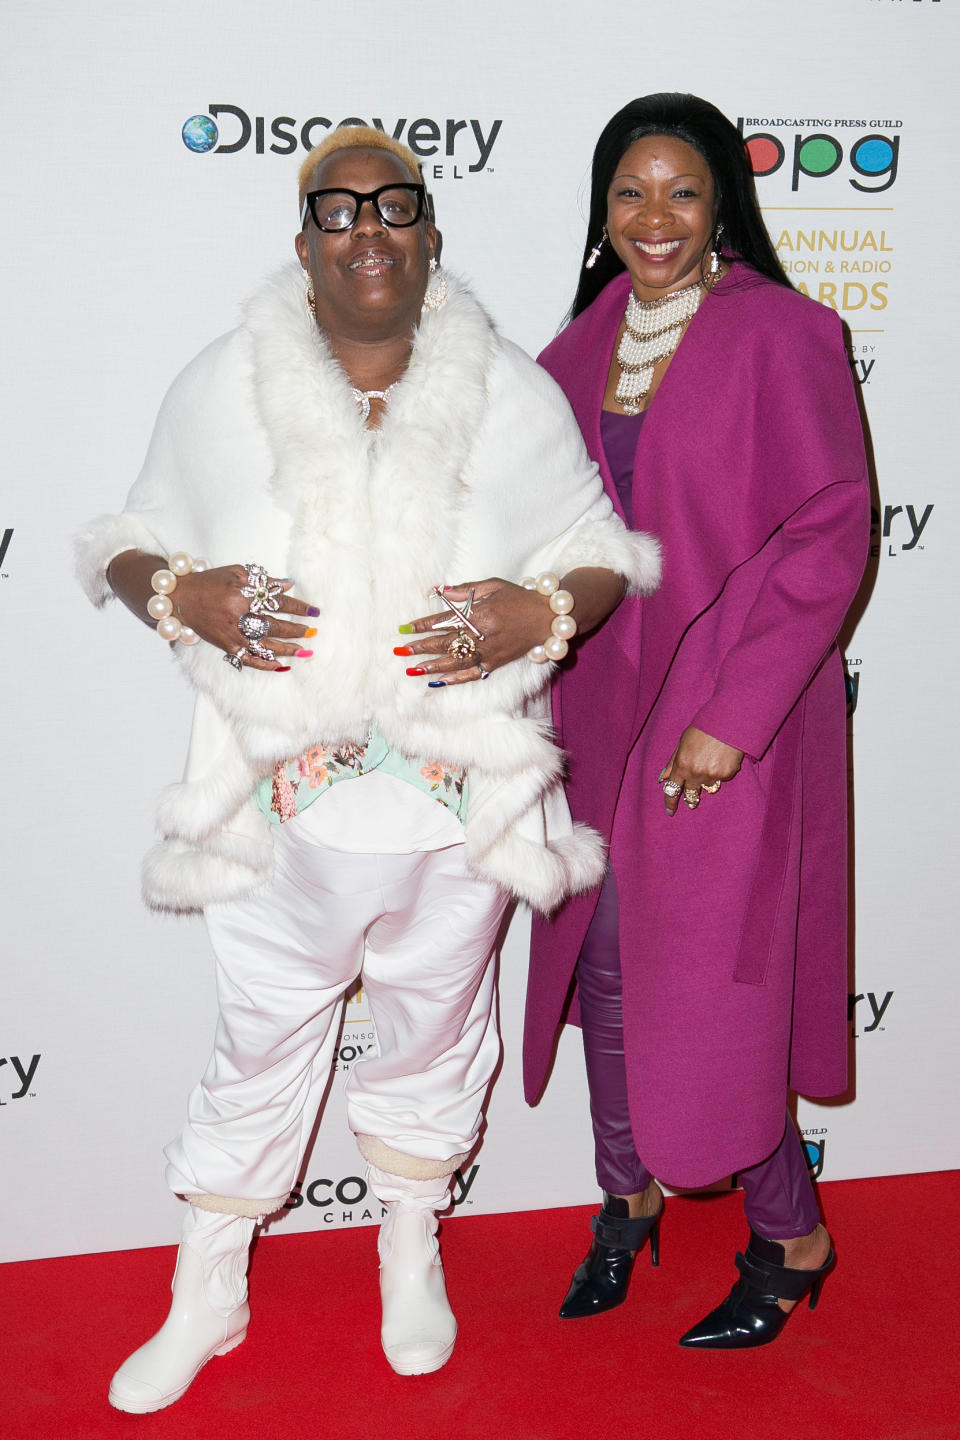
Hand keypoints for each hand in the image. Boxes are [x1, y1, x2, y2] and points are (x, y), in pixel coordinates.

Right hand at [172, 565, 318, 671]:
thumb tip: (287, 586)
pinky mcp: (227, 647)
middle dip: (296, 630)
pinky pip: (250, 659)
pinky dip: (266, 664)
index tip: (313, 611)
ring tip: (304, 650)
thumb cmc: (210, 583)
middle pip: (275, 626)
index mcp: (242, 596)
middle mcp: (238, 617)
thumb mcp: (236, 573)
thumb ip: (262, 580)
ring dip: (287, 649)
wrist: (181, 599)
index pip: (278, 603)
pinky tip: (281, 666)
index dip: (298, 607)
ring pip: (266, 646)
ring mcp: (232, 635)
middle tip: (311, 631)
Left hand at [397, 578, 552, 685]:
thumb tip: (438, 590)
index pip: (445, 621)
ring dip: (432, 666)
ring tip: (412, 669)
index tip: (405, 628)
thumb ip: (465, 590)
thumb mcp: (493, 585)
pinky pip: (472, 674)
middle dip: (421, 647)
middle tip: (400, 651)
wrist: (547, 618)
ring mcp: (490, 652)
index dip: (423, 625)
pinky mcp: (496, 663)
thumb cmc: (520, 598)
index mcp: (481, 614)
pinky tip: (438, 681)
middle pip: (446, 644)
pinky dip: (455, 679)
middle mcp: (484, 636)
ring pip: (455, 662)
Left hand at [658, 725, 743, 815]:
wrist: (727, 722)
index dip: (670, 802)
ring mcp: (712, 775)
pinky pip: (721, 779)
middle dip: (691, 798)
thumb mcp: (682, 743)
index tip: (670, 812)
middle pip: (691, 794)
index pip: (672, 789)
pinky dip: (721, 772)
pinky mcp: (727, 774)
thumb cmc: (702, 729)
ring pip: (708, 786)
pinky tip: (723, 758)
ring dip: (707, 779)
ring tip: (712, 761)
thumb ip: (672, 762)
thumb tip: (662, 778)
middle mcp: (696, 773)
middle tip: (692, 800)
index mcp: (682, 765)